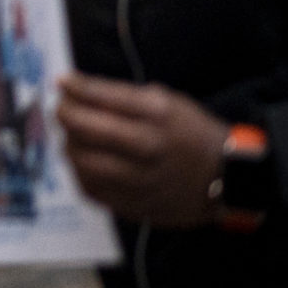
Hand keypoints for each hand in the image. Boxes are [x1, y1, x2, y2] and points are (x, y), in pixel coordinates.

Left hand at [56, 74, 227, 228]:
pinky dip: (80, 172)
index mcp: (159, 114)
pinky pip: (92, 189)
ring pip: (84, 162)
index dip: (75, 88)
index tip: (62, 82)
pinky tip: (84, 162)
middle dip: (65, 114)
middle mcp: (149, 146)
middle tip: (61, 109)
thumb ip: (122, 96)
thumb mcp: (167, 102)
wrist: (227, 178)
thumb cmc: (192, 133)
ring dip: (69, 145)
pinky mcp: (136, 204)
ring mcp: (141, 180)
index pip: (104, 96)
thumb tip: (76, 88)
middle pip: (87, 129)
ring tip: (71, 136)